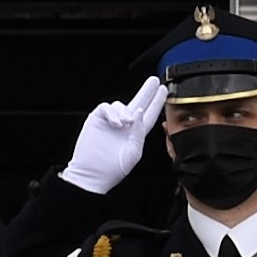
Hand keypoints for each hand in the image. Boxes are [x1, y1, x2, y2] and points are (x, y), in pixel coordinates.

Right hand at [66, 74, 169, 196]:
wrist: (92, 175)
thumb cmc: (113, 169)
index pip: (149, 114)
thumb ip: (140, 132)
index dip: (157, 102)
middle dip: (146, 91)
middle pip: (137, 103)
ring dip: (125, 111)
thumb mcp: (134, 152)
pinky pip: (105, 107)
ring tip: (126, 123)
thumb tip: (141, 111)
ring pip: (120, 105)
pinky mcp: (97, 120)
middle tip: (154, 81)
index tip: (164, 91)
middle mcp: (124, 126)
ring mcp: (110, 122)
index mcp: (135, 134)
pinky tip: (116, 123)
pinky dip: (111, 112)